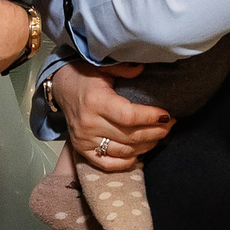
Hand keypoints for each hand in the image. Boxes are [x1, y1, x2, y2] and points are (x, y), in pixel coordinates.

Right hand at [50, 60, 173, 172]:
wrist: (60, 87)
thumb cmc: (84, 75)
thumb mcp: (102, 66)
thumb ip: (123, 69)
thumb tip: (143, 70)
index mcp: (95, 102)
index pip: (129, 117)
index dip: (151, 118)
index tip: (167, 114)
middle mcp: (89, 124)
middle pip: (130, 136)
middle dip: (155, 132)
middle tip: (169, 125)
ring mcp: (84, 139)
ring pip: (123, 151)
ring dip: (146, 146)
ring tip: (159, 136)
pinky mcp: (81, 149)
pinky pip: (108, 164)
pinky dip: (127, 161)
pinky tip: (139, 152)